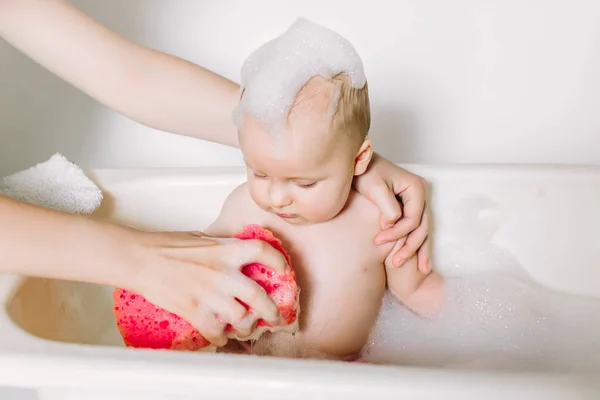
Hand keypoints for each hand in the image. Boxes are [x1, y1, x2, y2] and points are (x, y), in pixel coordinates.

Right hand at [126, 229, 289, 346]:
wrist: (141, 259)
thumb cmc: (167, 245)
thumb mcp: (202, 239)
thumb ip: (222, 248)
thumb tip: (235, 254)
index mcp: (226, 250)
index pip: (263, 251)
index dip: (279, 261)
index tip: (285, 270)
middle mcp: (223, 272)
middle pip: (260, 296)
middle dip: (272, 311)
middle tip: (275, 317)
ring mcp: (209, 293)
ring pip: (242, 318)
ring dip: (247, 326)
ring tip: (246, 328)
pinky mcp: (194, 310)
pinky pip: (216, 331)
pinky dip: (221, 338)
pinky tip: (222, 336)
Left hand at [353, 153, 430, 271]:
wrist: (359, 164)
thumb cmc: (365, 172)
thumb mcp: (374, 186)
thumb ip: (386, 205)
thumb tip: (393, 223)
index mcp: (416, 188)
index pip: (412, 218)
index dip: (398, 233)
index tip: (378, 240)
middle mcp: (421, 194)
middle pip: (421, 227)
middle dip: (411, 247)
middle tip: (395, 263)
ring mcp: (417, 201)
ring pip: (422, 230)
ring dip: (418, 250)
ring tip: (419, 271)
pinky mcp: (410, 207)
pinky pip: (416, 228)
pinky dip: (417, 244)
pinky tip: (419, 262)